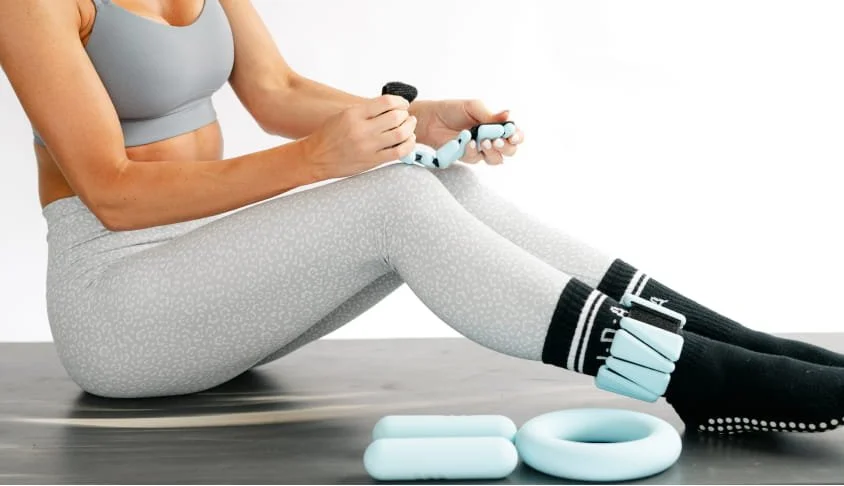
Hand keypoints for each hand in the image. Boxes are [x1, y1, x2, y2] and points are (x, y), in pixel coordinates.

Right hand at [302, 95, 416, 179]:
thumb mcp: (344, 115)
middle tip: (406, 116)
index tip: (403, 104)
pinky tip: (409, 140)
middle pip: (396, 117)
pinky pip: (398, 152)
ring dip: (410, 128)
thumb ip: (366, 111)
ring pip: (400, 134)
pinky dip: (408, 144)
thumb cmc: (328, 136)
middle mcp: (362, 130)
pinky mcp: (372, 161)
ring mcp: (368, 146)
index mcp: (354, 114)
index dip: (400, 102)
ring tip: (410, 126)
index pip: (386, 102)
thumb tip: (390, 107)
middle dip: (405, 115)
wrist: (315, 158)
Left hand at [412, 99, 524, 164]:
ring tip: (484, 142)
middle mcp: (491, 139)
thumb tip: (509, 115)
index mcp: (496, 125)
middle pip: (510, 151)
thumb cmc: (452, 110)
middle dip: (507, 147)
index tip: (513, 135)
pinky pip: (476, 159)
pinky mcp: (467, 157)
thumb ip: (491, 115)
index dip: (517, 136)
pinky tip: (468, 143)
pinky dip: (474, 151)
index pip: (514, 134)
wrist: (430, 119)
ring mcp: (480, 150)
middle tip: (498, 140)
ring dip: (493, 152)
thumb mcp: (473, 108)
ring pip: (496, 160)